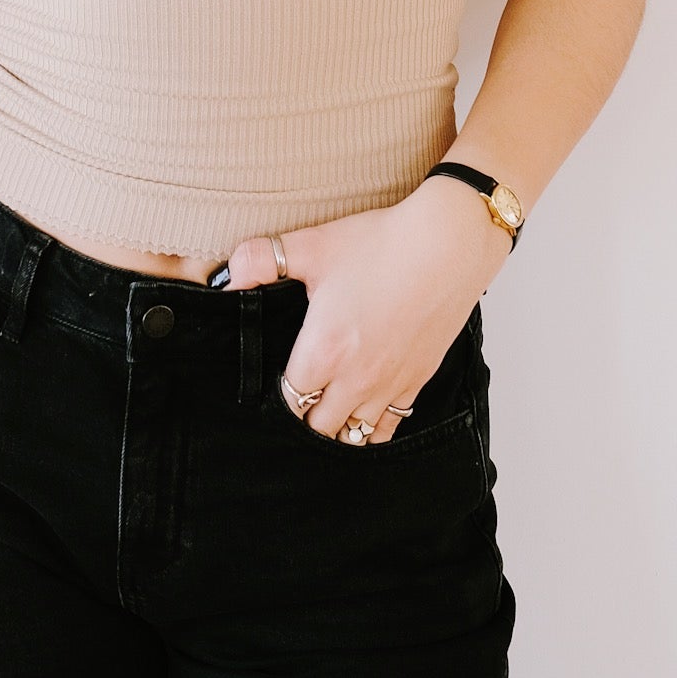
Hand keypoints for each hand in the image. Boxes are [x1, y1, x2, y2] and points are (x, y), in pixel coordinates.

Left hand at [216, 174, 511, 443]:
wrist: (448, 244)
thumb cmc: (381, 243)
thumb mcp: (312, 246)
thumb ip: (261, 260)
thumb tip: (227, 278)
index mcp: (324, 352)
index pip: (288, 401)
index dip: (277, 396)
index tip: (274, 384)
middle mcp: (356, 379)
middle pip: (318, 428)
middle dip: (304, 417)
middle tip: (297, 396)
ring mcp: (390, 384)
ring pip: (354, 434)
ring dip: (336, 426)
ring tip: (326, 408)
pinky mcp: (418, 379)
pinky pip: (390, 426)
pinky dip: (372, 427)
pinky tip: (363, 414)